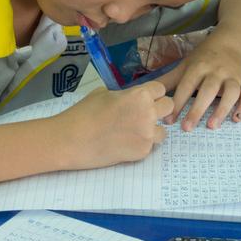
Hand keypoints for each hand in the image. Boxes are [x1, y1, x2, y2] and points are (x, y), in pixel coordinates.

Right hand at [55, 81, 173, 168]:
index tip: (143, 99)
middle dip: (158, 110)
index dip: (151, 94)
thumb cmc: (83, 113)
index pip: (161, 89)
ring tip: (132, 132)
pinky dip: (140, 145)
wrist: (71, 140)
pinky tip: (123, 144)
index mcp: (139, 95)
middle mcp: (149, 113)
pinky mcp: (142, 152)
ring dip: (152, 130)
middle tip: (142, 115)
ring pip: (163, 130)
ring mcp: (147, 134)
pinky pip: (150, 146)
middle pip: (169, 107)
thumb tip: (129, 99)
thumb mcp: (103, 93)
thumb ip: (124, 95)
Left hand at [157, 38, 240, 130]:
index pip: (187, 86)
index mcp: (198, 66)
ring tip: (212, 126)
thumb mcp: (185, 64)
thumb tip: (148, 93)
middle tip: (187, 128)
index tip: (169, 121)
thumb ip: (169, 80)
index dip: (177, 103)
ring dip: (222, 109)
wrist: (233, 40)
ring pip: (231, 92)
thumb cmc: (204, 56)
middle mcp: (216, 71)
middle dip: (197, 109)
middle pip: (208, 90)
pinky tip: (236, 119)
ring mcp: (233, 77)